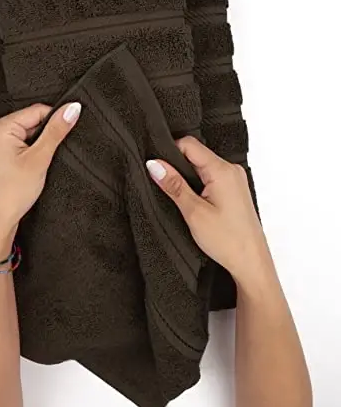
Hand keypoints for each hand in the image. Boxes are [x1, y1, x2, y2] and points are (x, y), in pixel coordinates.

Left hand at [0, 102, 80, 258]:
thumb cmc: (10, 193)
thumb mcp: (39, 158)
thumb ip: (56, 131)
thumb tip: (72, 109)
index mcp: (1, 126)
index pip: (37, 110)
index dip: (56, 119)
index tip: (69, 129)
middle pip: (34, 120)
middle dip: (47, 135)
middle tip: (48, 155)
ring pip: (31, 133)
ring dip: (41, 145)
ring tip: (38, 164)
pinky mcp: (3, 154)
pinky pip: (24, 144)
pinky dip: (34, 152)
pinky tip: (34, 166)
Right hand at [146, 136, 272, 286]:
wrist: (251, 262)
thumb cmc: (228, 241)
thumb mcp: (194, 212)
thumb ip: (173, 185)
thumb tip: (154, 165)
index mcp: (222, 170)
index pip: (189, 144)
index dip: (169, 151)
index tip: (156, 167)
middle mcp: (231, 170)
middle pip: (195, 153)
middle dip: (177, 165)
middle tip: (165, 184)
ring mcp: (234, 179)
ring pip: (202, 165)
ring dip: (187, 176)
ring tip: (179, 196)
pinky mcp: (233, 189)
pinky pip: (210, 176)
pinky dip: (197, 183)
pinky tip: (192, 200)